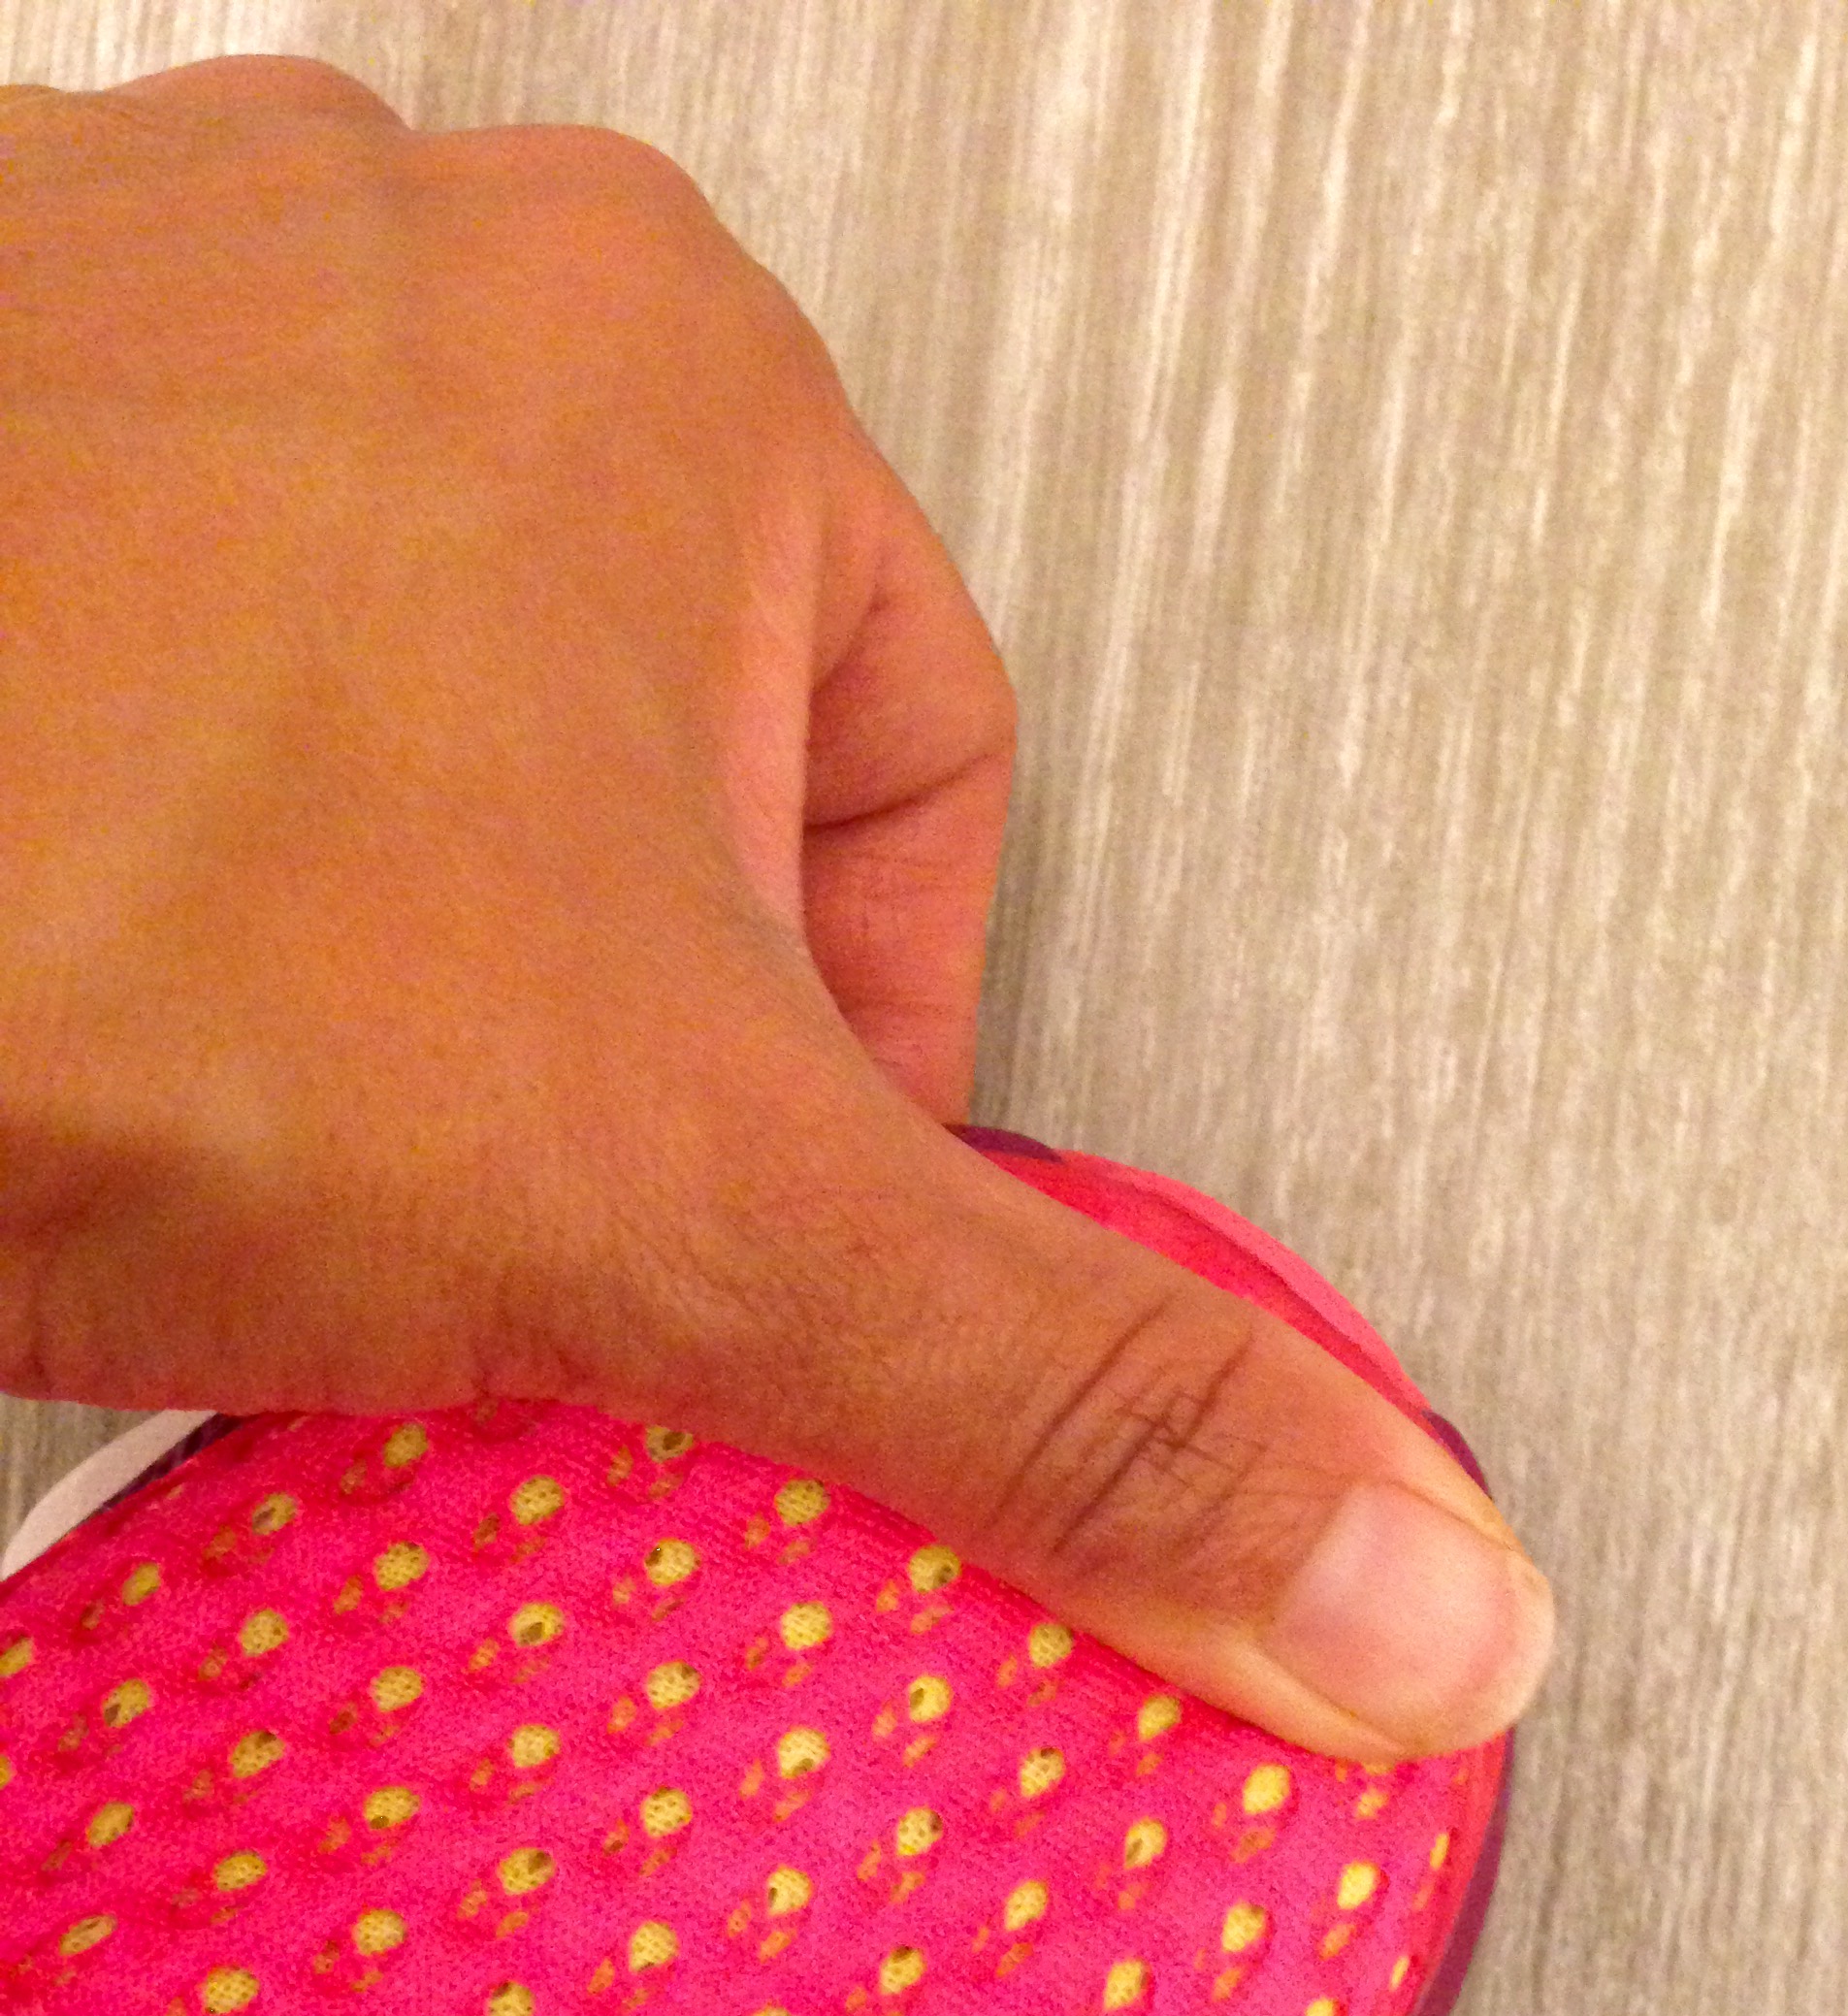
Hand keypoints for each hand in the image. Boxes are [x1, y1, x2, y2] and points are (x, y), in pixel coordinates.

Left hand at [0, 56, 1554, 1759]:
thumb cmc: (47, 911)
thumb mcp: (681, 1221)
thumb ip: (1072, 1406)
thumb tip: (1395, 1581)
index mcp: (661, 366)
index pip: (931, 797)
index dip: (858, 1086)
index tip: (740, 1223)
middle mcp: (386, 284)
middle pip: (667, 784)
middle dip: (610, 1037)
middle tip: (507, 1186)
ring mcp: (113, 350)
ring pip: (406, 752)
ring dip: (385, 969)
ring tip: (278, 1100)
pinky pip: (165, 718)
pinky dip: (165, 895)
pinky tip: (101, 1020)